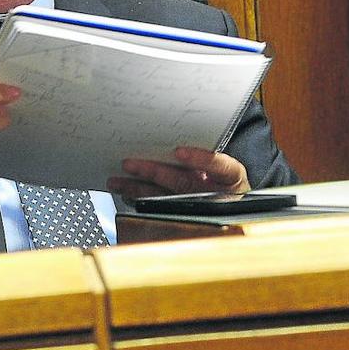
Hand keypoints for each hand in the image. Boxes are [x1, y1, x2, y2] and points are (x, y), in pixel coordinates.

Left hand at [107, 146, 250, 201]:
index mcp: (232, 176)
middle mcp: (218, 194)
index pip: (220, 166)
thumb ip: (202, 152)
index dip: (199, 158)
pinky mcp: (184, 214)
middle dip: (155, 173)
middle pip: (185, 184)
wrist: (229, 197)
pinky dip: (139, 200)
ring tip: (117, 181)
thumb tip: (168, 135)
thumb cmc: (221, 172)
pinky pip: (159, 209)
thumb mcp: (221, 161)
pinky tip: (124, 192)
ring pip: (167, 199)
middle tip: (130, 164)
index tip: (178, 151)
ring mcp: (200, 207)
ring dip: (138, 189)